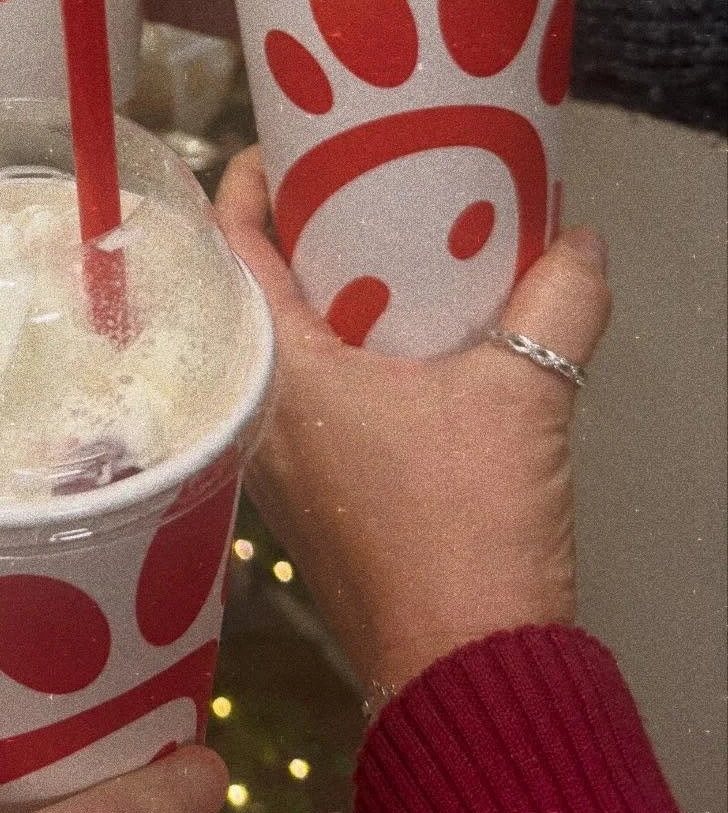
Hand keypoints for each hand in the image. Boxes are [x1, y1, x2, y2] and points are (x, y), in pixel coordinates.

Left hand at [216, 148, 611, 703]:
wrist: (466, 669)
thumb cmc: (467, 526)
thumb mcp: (523, 395)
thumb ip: (556, 304)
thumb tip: (580, 242)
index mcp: (276, 370)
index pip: (232, 246)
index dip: (245, 182)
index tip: (283, 143)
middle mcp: (256, 410)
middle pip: (250, 290)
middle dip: (290, 232)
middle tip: (343, 182)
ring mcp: (277, 460)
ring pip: (278, 346)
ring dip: (316, 296)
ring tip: (372, 246)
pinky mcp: (310, 496)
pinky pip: (304, 394)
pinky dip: (336, 351)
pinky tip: (392, 338)